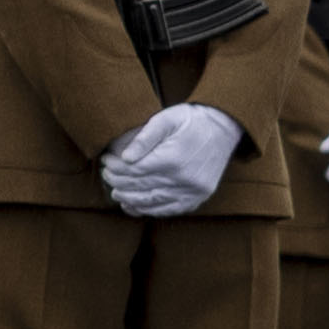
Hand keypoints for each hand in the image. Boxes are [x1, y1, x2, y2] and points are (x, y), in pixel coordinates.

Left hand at [100, 103, 239, 220]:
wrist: (223, 128)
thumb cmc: (191, 120)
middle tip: (106, 175)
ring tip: (115, 192)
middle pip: (140, 186)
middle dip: (118, 182)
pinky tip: (134, 206)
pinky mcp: (197, 198)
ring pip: (152, 201)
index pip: (134, 170)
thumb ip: (144, 137)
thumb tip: (125, 157)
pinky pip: (169, 210)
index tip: (105, 161)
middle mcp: (183, 179)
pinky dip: (149, 210)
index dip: (115, 168)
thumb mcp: (166, 118)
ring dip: (129, 198)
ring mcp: (192, 192)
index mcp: (173, 159)